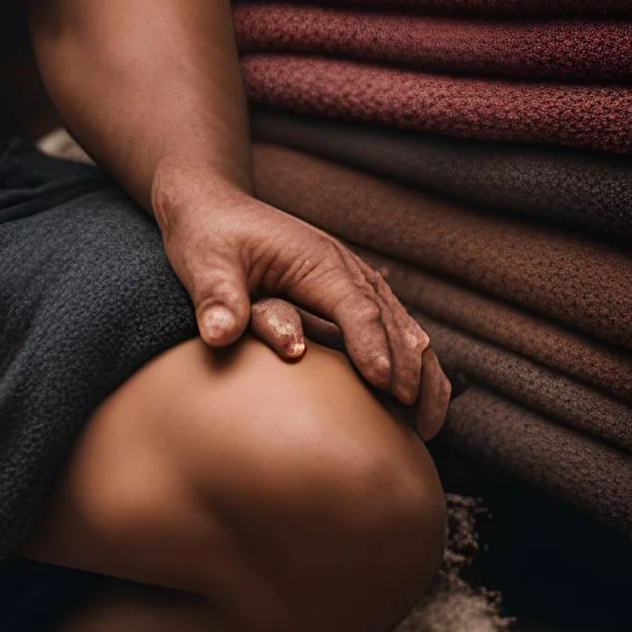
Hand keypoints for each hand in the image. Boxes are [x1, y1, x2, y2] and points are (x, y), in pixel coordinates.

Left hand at [154, 173, 450, 439]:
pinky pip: (391, 329)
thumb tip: (220, 335)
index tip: (385, 386)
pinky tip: (414, 401)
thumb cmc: (208, 236)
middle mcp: (346, 270)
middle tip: (420, 424)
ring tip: (428, 424)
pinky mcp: (347, 295)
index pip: (357, 307)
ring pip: (404, 327)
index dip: (373, 345)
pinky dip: (410, 364)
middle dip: (413, 372)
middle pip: (394, 322)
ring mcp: (352, 281)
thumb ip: (216, 298)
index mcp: (317, 261)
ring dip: (423, 373)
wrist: (213, 206)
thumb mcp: (203, 263)